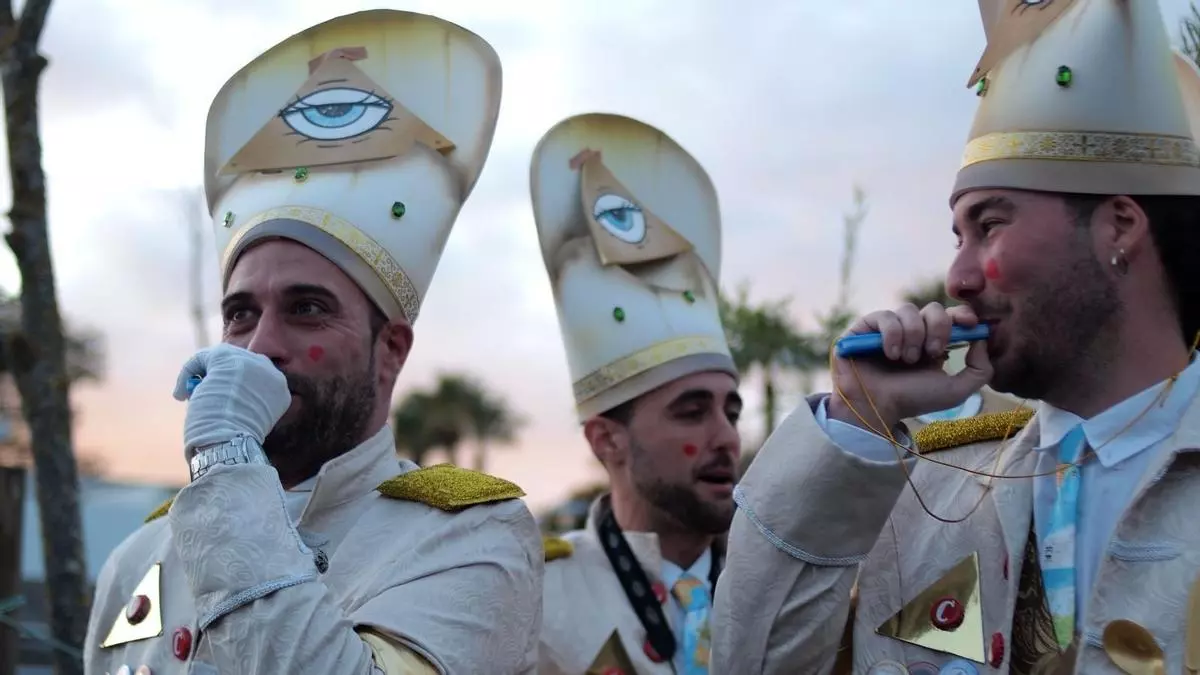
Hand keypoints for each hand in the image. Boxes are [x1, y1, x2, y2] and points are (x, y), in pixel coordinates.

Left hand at [172, 344, 290, 455]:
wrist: (230, 443)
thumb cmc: (238, 441)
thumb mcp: (254, 418)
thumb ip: (248, 401)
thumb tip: (221, 392)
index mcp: (280, 389)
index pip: (258, 379)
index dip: (238, 387)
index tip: (224, 401)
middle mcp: (269, 370)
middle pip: (243, 364)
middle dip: (224, 377)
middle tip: (208, 396)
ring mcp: (247, 361)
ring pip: (222, 359)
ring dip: (206, 375)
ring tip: (192, 397)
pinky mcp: (224, 356)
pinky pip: (202, 359)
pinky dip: (187, 373)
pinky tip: (181, 395)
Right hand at [827, 303, 992, 431]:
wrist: (876, 408)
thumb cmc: (913, 401)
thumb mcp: (956, 391)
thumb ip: (980, 370)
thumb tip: (982, 339)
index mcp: (932, 342)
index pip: (951, 316)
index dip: (962, 314)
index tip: (970, 323)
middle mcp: (911, 331)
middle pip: (934, 308)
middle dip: (938, 328)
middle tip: (933, 353)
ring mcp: (887, 328)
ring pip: (909, 309)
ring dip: (914, 335)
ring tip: (906, 360)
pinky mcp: (865, 327)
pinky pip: (885, 316)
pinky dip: (892, 334)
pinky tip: (890, 354)